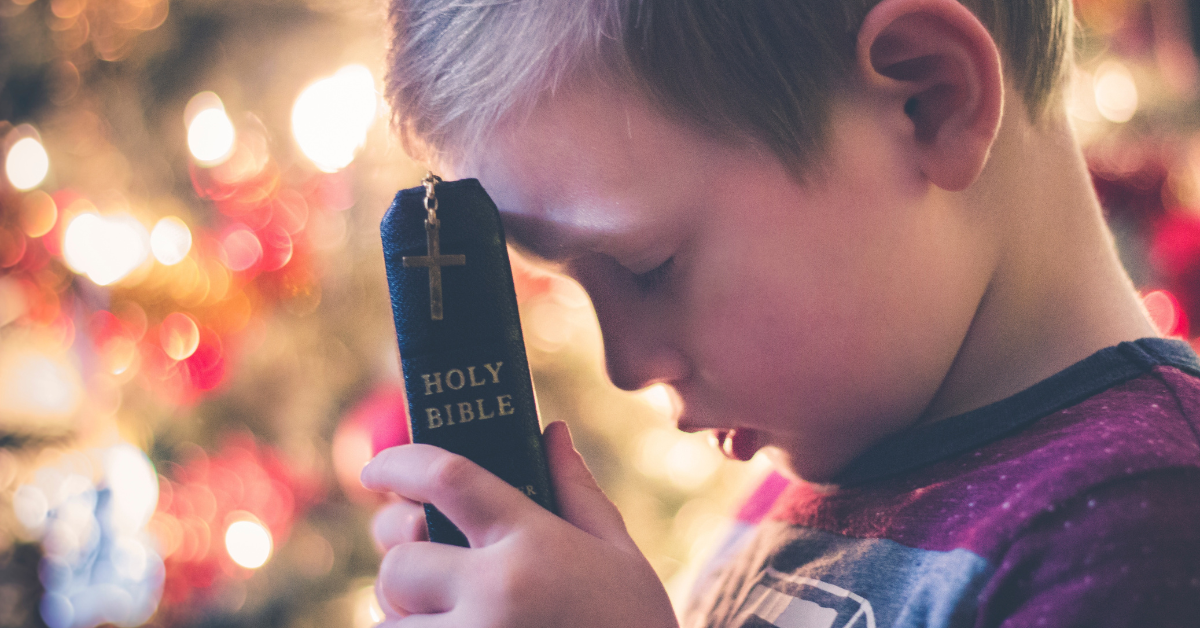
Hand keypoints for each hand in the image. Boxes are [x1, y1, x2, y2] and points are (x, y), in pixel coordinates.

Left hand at [361, 421, 678, 627]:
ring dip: (408, 618)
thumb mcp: (620, 558)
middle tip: (428, 572)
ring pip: (390, 622)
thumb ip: (578, 494)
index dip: (401, 464)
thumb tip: (551, 432)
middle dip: (405, 564)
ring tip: (452, 618)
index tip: (375, 470)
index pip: (448, 478)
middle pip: (400, 562)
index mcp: (534, 544)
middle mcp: (495, 593)